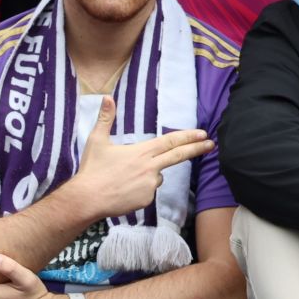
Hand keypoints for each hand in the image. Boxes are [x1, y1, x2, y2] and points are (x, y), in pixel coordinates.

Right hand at [67, 96, 211, 222]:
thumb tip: (107, 97)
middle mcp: (150, 168)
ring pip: (156, 177)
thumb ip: (106, 119)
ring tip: (124, 179)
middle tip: (211, 144)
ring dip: (147, 175)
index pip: (170, 141)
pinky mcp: (145, 200)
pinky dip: (139, 190)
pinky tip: (123, 191)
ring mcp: (149, 185)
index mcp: (141, 152)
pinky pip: (147, 192)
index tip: (203, 134)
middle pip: (178, 156)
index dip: (188, 137)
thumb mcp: (97, 141)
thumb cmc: (92, 170)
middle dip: (197, 149)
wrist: (87, 199)